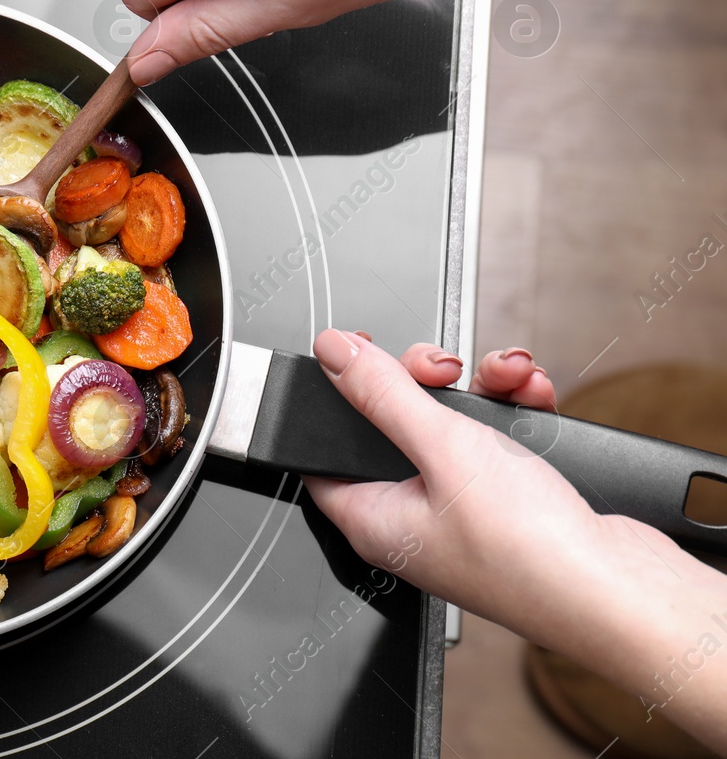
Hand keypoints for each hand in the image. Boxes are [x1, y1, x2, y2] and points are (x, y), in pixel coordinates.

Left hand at [305, 330, 726, 751]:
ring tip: (506, 375)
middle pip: (392, 424)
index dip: (336, 394)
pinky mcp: (513, 502)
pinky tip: (532, 395)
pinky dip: (514, 410)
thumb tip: (333, 354)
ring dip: (479, 388)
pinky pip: (499, 438)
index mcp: (373, 517)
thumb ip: (382, 395)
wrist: (621, 593)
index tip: (357, 353)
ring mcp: (464, 510)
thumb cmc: (527, 553)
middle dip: (423, 379)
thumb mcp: (442, 449)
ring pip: (453, 424)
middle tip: (443, 368)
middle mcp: (412, 516)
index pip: (325, 448)